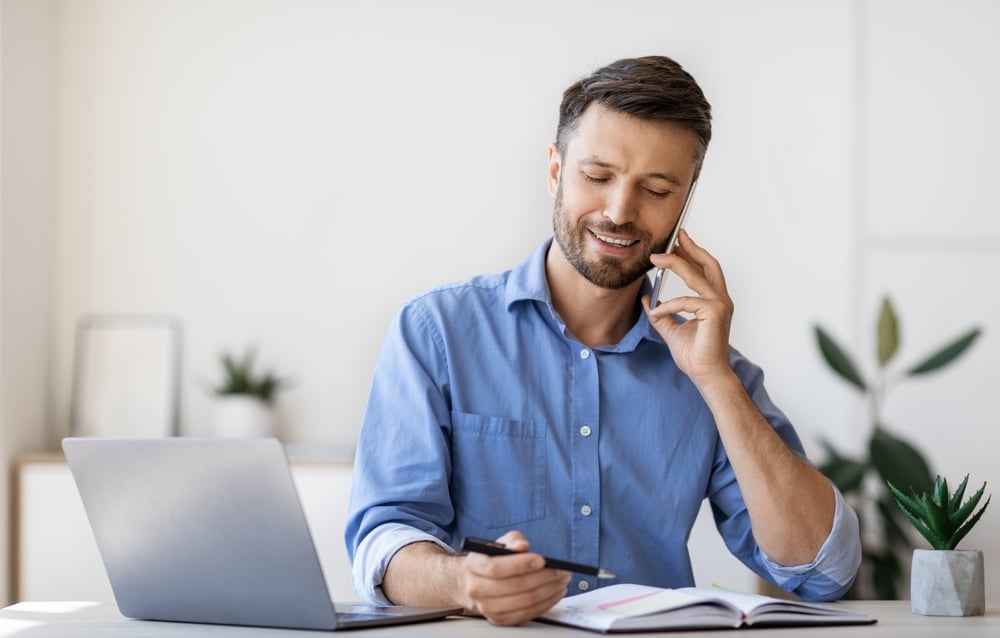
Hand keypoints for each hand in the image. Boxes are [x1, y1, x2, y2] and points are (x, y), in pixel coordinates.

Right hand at [461, 530, 570, 625]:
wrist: (475, 583)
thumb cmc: (491, 560)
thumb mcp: (499, 544)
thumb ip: (513, 540)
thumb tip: (522, 546)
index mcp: (473, 566)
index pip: (495, 568)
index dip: (520, 564)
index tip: (541, 560)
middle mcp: (477, 589)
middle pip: (514, 586)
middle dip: (543, 578)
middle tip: (561, 571)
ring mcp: (487, 608)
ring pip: (524, 601)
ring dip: (548, 591)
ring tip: (561, 581)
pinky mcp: (500, 620)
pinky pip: (527, 614)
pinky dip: (545, 603)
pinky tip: (554, 593)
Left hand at [642, 230, 734, 387]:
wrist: (705, 374)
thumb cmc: (694, 355)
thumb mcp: (671, 330)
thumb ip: (661, 313)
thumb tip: (648, 299)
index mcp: (713, 301)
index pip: (704, 270)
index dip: (692, 253)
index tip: (678, 242)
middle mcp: (720, 299)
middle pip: (707, 264)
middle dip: (690, 247)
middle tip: (675, 236)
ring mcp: (719, 305)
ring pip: (696, 275)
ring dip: (675, 264)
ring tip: (655, 259)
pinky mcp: (714, 313)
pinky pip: (686, 301)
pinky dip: (668, 305)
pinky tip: (656, 312)